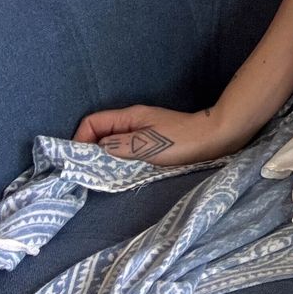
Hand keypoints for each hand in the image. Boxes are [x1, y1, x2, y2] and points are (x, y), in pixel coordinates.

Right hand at [71, 103, 241, 166]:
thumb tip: (90, 150)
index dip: (79, 140)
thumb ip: (117, 146)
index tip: (78, 162)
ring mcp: (142, 132)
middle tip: (86, 174)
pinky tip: (119, 174)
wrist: (214, 139)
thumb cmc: (182, 141)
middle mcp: (132, 122)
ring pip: (111, 143)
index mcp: (129, 117)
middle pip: (99, 133)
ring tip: (100, 177)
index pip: (92, 123)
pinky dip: (116, 161)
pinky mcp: (151, 143)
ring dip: (102, 158)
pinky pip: (124, 150)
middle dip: (87, 151)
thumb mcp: (146, 145)